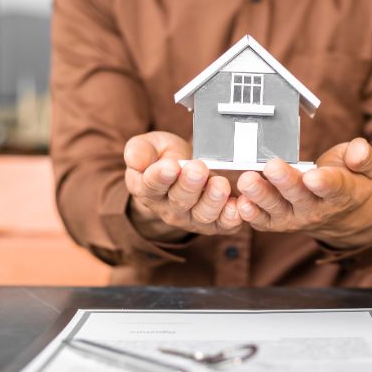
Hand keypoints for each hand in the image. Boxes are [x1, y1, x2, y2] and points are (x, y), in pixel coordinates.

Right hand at [124, 132, 241, 240]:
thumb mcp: (150, 146)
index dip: (161, 177)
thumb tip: (134, 158)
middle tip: (198, 168)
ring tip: (220, 185)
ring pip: (203, 214)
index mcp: (148, 189)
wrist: (183, 174)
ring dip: (213, 200)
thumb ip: (140, 150)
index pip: (152, 185)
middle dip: (190, 185)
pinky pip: (224, 225)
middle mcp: (170, 209)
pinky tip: (237, 205)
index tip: (170, 166)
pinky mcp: (215, 224)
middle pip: (180, 200)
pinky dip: (232, 217)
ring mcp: (193, 218)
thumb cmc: (165, 158)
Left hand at [236, 138, 371, 248]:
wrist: (337, 213)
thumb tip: (359, 151)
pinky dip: (250, 213)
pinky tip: (240, 202)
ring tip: (247, 180)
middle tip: (272, 167)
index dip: (324, 183)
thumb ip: (363, 158)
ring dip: (260, 195)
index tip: (313, 176)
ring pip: (276, 208)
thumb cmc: (347, 180)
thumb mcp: (365, 168)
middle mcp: (316, 209)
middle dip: (285, 182)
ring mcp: (294, 217)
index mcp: (341, 194)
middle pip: (299, 197)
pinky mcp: (275, 222)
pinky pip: (261, 221)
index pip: (334, 188)